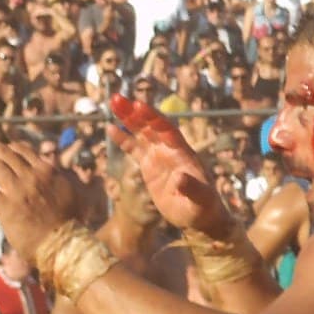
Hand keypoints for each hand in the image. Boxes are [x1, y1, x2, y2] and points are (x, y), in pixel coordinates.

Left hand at [0, 134, 86, 257]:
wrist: (67, 246)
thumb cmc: (70, 226)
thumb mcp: (67, 193)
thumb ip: (55, 180)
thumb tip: (51, 173)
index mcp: (46, 170)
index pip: (19, 150)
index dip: (1, 146)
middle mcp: (33, 175)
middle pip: (1, 151)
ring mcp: (20, 190)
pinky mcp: (9, 207)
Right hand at [104, 93, 230, 235]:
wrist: (198, 215)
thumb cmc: (203, 208)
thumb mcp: (200, 200)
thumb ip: (191, 188)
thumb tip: (179, 178)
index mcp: (182, 153)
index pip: (167, 130)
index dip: (153, 118)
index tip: (139, 106)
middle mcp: (170, 149)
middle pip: (151, 126)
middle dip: (135, 112)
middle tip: (118, 98)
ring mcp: (159, 156)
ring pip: (142, 133)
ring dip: (128, 118)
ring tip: (113, 102)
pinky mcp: (149, 166)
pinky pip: (134, 149)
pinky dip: (123, 139)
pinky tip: (110, 128)